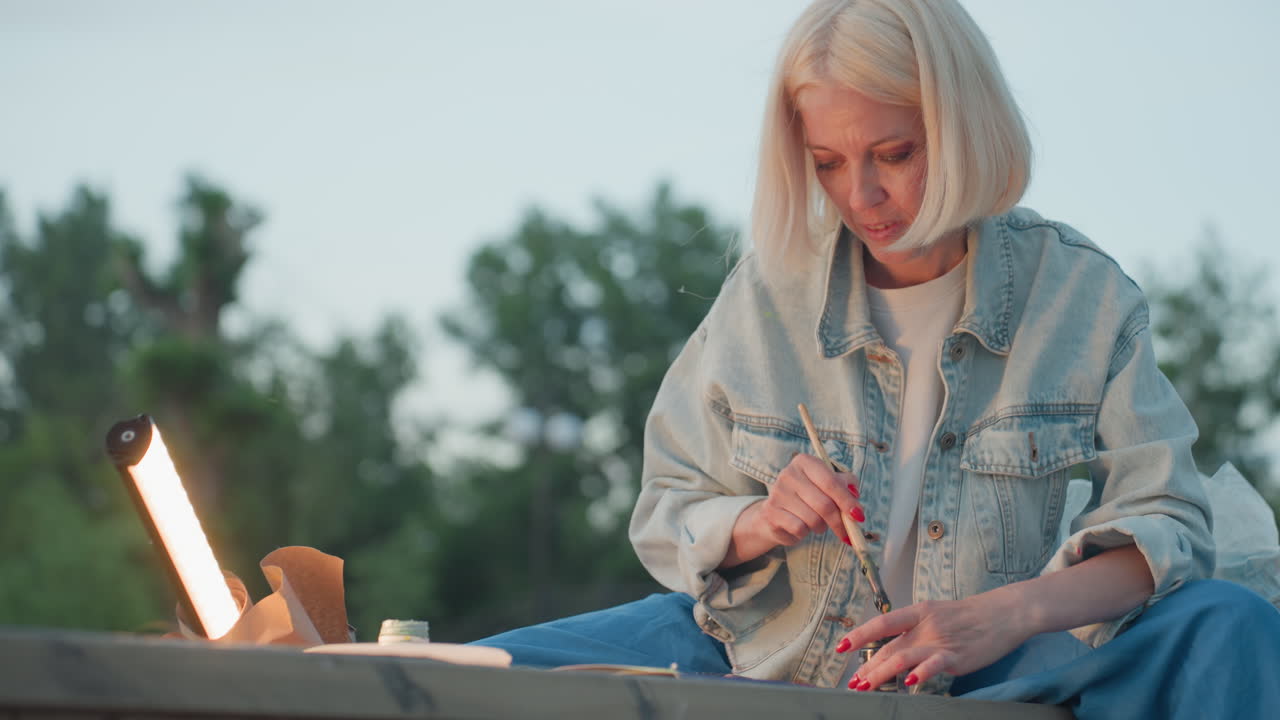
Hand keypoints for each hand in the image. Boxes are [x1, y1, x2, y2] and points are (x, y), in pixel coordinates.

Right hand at [751, 453, 863, 546]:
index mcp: (804, 462)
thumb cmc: (808, 497)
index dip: (847, 501)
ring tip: (817, 524)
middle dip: (839, 522)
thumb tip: (854, 493)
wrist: (776, 513)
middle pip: (825, 504)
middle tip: (847, 532)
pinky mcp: (771, 512)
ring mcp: (778, 492)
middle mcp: (788, 473)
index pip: (831, 482)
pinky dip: (806, 533)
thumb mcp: (827, 485)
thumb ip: (844, 485)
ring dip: (821, 527)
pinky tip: (802, 528)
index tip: (859, 516)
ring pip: (813, 519)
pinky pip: (799, 528)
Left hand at [836, 593, 1031, 690]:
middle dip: (867, 667)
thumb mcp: (937, 616)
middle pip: (888, 647)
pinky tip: (910, 683)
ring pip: (903, 657)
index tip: (842, 647)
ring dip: (881, 673)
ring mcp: (940, 641)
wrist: (1004, 612)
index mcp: (918, 613)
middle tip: (852, 682)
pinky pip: (935, 664)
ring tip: (866, 686)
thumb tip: (893, 649)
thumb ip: (916, 632)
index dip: (860, 635)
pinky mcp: (956, 656)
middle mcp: (925, 626)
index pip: (882, 623)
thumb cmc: (970, 616)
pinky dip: (922, 673)